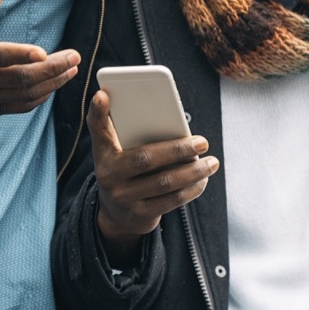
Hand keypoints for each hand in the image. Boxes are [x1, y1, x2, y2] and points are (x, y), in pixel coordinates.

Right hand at [0, 0, 80, 117]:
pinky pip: (19, 106)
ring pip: (24, 95)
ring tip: (72, 69)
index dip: (20, 54)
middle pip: (20, 78)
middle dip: (52, 69)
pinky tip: (53, 84)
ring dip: (52, 83)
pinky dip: (39, 97)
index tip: (43, 51)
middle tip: (75, 57)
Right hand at [89, 89, 218, 266]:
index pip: (97, 128)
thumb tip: (164, 114)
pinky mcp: (139, 215)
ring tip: (211, 162)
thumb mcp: (118, 152)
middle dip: (178, 150)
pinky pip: (170, 201)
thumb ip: (131, 131)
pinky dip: (190, 189)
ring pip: (164, 182)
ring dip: (192, 171)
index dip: (98, 112)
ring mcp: (123, 197)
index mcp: (103, 152)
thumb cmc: (125, 171)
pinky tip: (202, 180)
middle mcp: (108, 175)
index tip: (103, 94)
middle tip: (202, 142)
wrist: (117, 214)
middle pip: (145, 159)